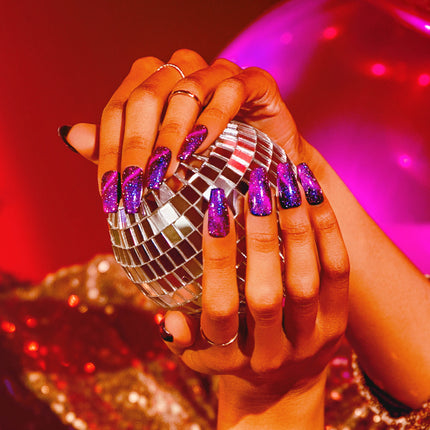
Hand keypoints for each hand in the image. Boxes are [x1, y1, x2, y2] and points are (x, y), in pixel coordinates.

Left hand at [62, 49, 309, 212]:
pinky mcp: (253, 82)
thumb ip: (117, 146)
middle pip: (145, 96)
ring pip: (185, 89)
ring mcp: (218, 74)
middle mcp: (182, 72)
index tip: (109, 194)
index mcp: (154, 86)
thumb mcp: (159, 163)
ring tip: (163, 171)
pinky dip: (213, 116)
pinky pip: (231, 89)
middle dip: (136, 146)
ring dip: (170, 133)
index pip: (118, 110)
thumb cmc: (209, 167)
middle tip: (135, 187)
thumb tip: (70, 135)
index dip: (108, 151)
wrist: (263, 170)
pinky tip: (201, 146)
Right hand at [159, 165, 348, 428]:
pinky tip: (313, 195)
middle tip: (256, 187)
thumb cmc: (233, 357)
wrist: (284, 385)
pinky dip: (327, 231)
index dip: (216, 259)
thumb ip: (182, 336)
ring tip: (287, 182)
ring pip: (307, 280)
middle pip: (267, 294)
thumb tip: (168, 317)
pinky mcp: (338, 324)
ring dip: (297, 227)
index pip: (220, 307)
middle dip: (261, 237)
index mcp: (229, 358)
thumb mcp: (200, 355)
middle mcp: (271, 352)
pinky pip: (338, 273)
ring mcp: (310, 339)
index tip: (214, 207)